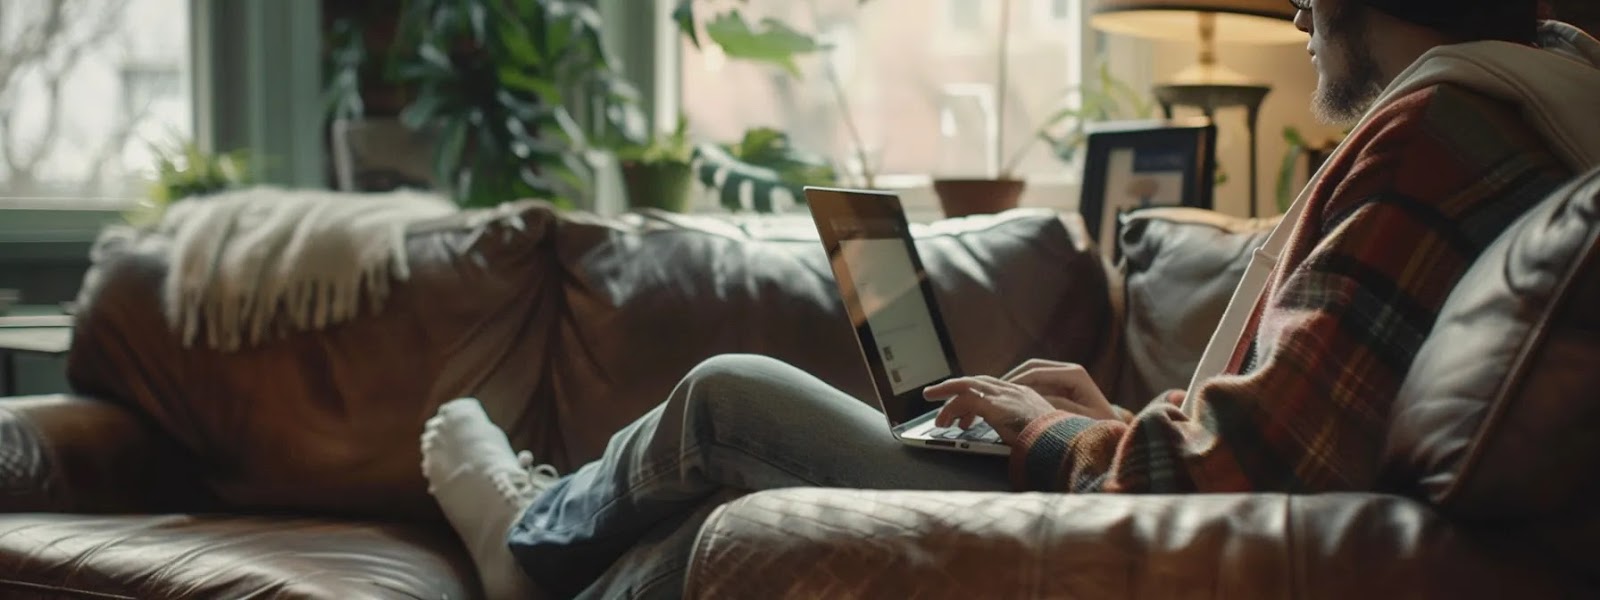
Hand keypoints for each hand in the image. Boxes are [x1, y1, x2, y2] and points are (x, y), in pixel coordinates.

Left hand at [924, 376, 1055, 445]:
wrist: (1061, 443)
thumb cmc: (1050, 442)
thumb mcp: (1032, 430)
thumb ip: (1016, 427)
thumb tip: (1006, 435)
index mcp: (1022, 395)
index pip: (991, 387)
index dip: (972, 395)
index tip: (963, 412)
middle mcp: (1012, 390)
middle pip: (975, 381)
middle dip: (951, 388)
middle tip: (934, 396)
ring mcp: (1004, 395)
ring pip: (966, 386)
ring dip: (946, 397)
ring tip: (936, 416)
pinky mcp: (994, 405)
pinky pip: (964, 401)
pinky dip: (950, 410)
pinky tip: (944, 422)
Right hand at [1000, 359, 1117, 420]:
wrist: (1115, 432)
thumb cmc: (1101, 428)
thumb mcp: (1081, 418)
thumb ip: (1059, 406)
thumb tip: (1035, 398)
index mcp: (1074, 374)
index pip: (1037, 371)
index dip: (1016, 380)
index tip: (1000, 391)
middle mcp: (1068, 370)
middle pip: (1032, 367)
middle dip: (1012, 378)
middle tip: (994, 391)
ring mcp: (1064, 377)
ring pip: (1031, 373)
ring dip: (1015, 383)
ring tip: (999, 395)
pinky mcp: (1060, 386)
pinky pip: (1036, 383)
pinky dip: (1022, 389)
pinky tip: (1011, 400)